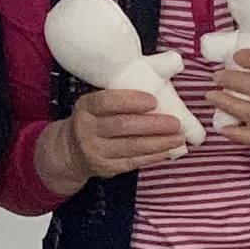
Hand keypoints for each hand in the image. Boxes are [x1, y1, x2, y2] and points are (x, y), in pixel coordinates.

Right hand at [58, 85, 195, 182]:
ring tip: (178, 137)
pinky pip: (134, 162)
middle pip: (122, 126)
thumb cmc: (93, 120)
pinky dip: (154, 156)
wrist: (70, 151)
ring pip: (131, 147)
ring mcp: (96, 151)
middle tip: (175, 122)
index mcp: (86, 107)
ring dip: (159, 142)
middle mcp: (87, 129)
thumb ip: (120, 96)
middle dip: (153, 124)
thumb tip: (161, 80)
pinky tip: (168, 150)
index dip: (131, 101)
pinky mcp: (106, 168)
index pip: (106, 102)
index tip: (153, 100)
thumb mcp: (97, 103)